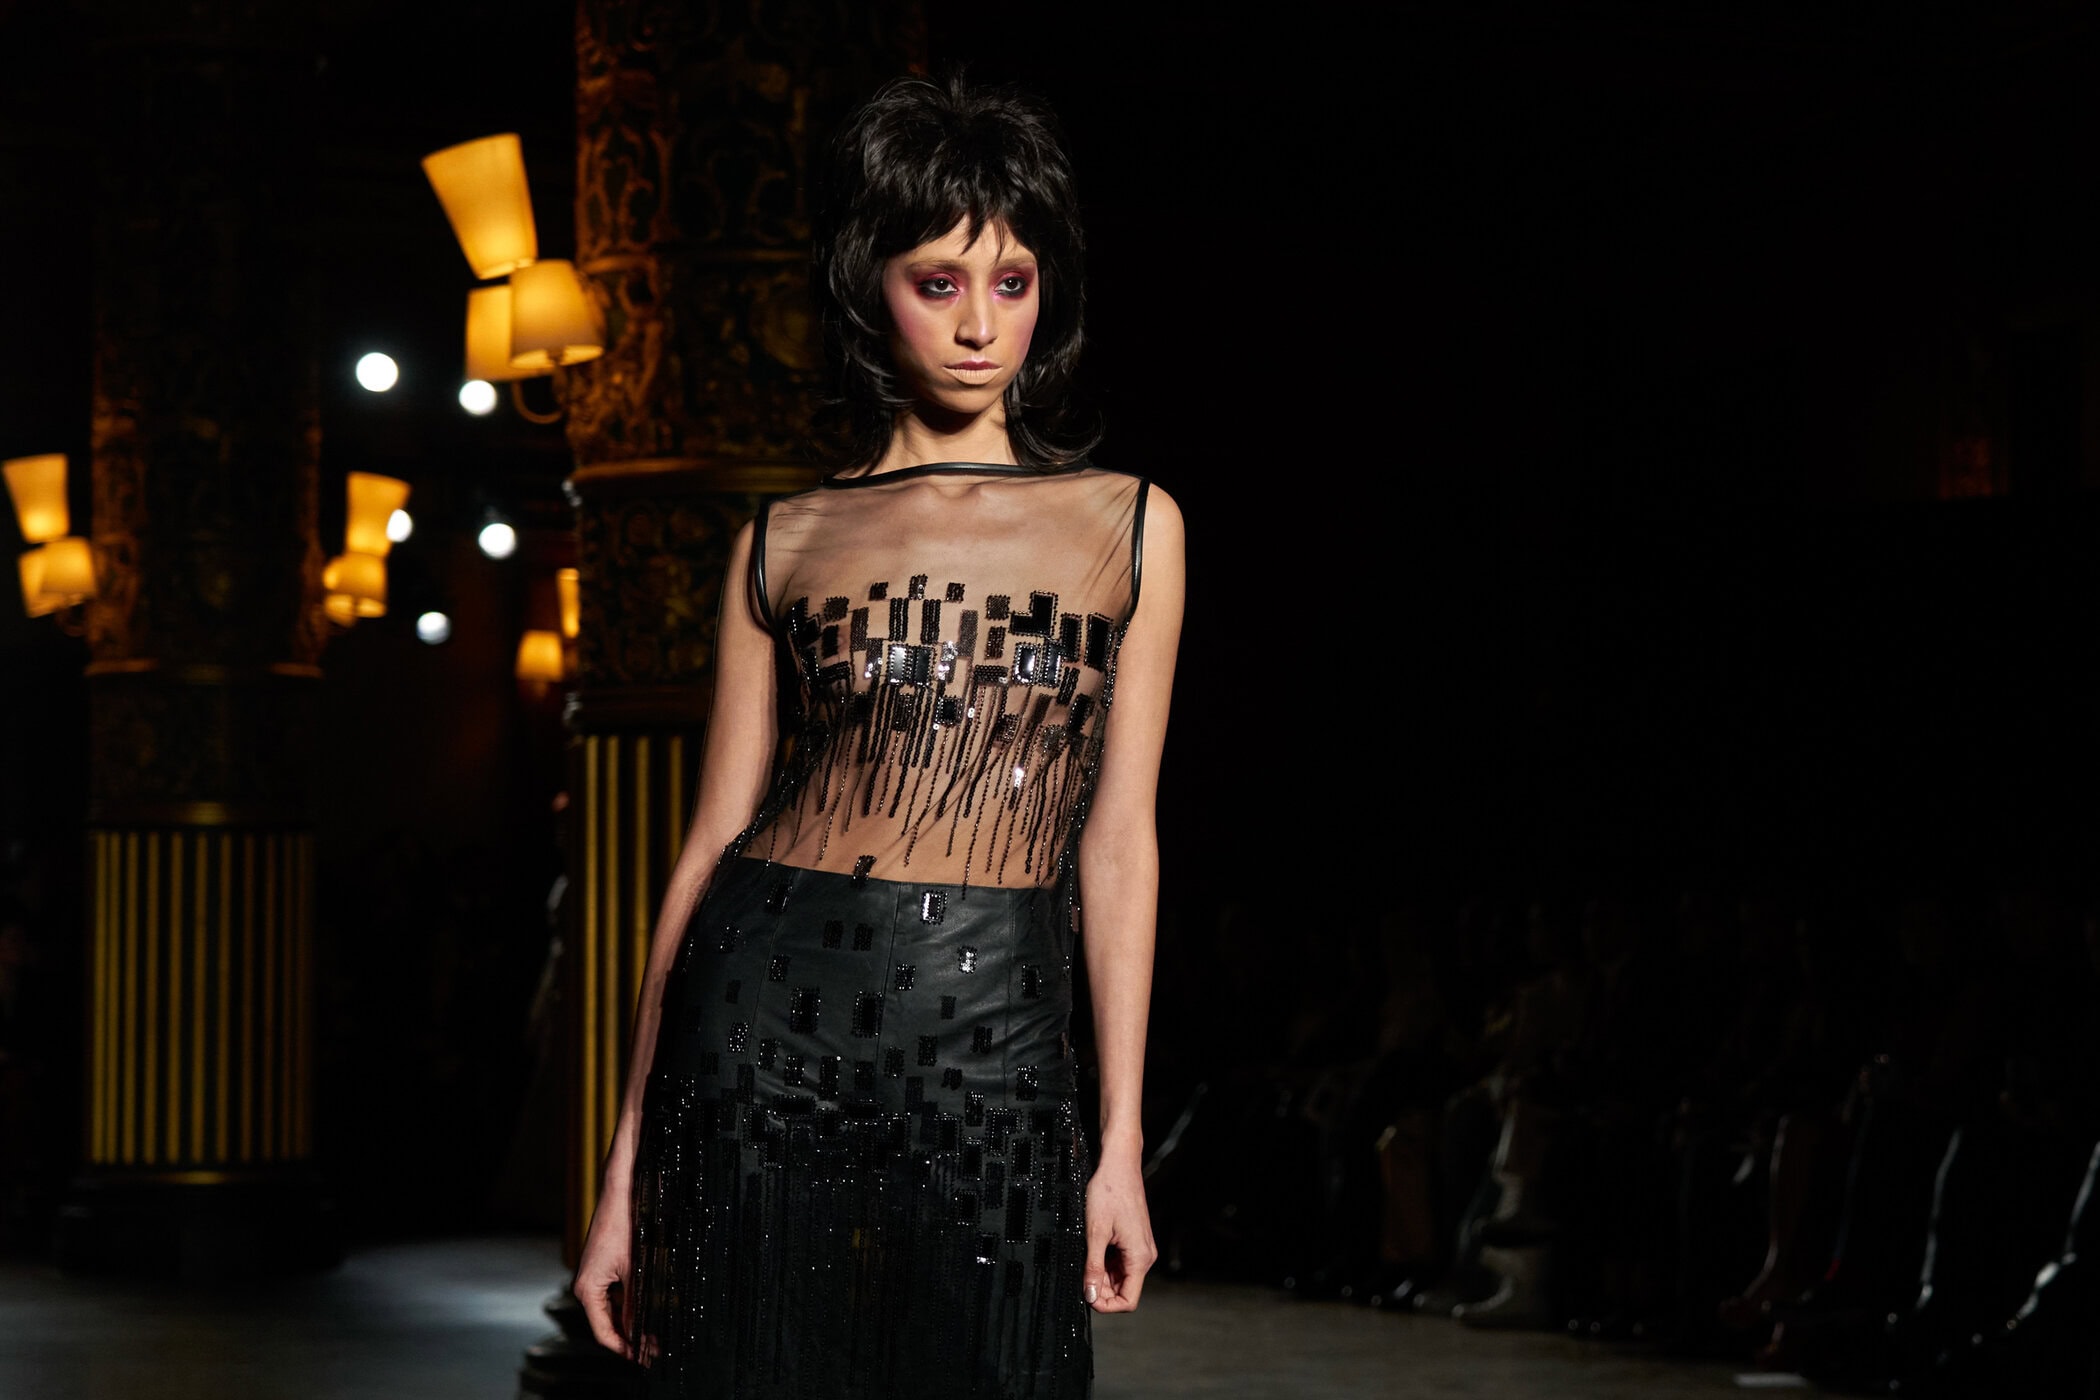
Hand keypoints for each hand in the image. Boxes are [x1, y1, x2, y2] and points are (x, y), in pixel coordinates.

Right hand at [572, 1188, 636, 1360]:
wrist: (621, 1192)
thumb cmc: (624, 1225)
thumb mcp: (635, 1270)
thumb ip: (636, 1303)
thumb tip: (641, 1331)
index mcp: (587, 1289)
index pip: (603, 1331)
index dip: (623, 1347)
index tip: (641, 1357)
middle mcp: (586, 1285)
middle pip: (607, 1322)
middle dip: (629, 1335)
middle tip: (652, 1349)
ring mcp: (594, 1276)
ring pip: (612, 1309)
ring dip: (630, 1320)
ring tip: (651, 1333)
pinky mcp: (603, 1267)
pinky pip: (614, 1294)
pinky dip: (628, 1304)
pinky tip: (645, 1310)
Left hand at [1082, 1155, 1156, 1312]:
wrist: (1119, 1165)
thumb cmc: (1110, 1192)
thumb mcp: (1095, 1233)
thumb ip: (1093, 1267)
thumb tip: (1090, 1295)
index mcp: (1140, 1258)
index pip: (1128, 1300)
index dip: (1106, 1305)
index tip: (1087, 1296)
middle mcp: (1144, 1256)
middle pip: (1123, 1289)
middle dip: (1101, 1289)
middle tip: (1081, 1275)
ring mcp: (1140, 1248)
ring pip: (1121, 1276)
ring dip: (1102, 1275)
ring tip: (1085, 1259)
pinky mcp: (1134, 1241)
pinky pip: (1121, 1263)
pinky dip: (1105, 1263)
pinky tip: (1093, 1250)